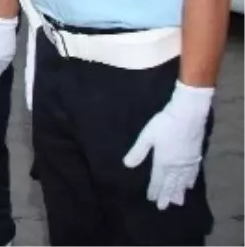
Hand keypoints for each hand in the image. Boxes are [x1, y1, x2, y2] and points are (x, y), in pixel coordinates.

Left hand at [124, 82, 213, 209]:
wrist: (188, 115)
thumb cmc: (164, 124)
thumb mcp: (147, 136)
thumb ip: (138, 151)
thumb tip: (127, 165)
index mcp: (163, 162)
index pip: (157, 180)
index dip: (154, 190)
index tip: (152, 200)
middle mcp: (176, 166)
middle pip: (171, 184)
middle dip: (166, 196)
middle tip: (163, 208)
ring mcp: (188, 162)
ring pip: (183, 181)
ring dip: (179, 192)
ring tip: (177, 202)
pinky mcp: (196, 156)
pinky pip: (193, 174)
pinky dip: (190, 181)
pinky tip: (190, 185)